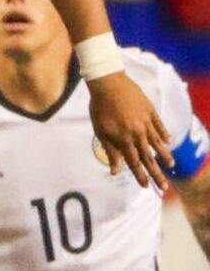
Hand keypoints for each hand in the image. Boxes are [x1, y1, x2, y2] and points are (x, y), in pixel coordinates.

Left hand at [88, 72, 173, 189]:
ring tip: (170, 165)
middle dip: (156, 173)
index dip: (140, 175)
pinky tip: (168, 141)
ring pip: (158, 142)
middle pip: (149, 157)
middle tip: (164, 187)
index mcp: (124, 139)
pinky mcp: (150, 110)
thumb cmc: (100, 107)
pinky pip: (160, 125)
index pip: (134, 163)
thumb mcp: (100, 130)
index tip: (146, 186)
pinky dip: (164, 134)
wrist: (108, 83)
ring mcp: (146, 122)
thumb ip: (110, 151)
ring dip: (164, 155)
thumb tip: (114, 171)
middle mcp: (138, 133)